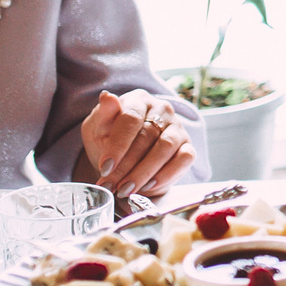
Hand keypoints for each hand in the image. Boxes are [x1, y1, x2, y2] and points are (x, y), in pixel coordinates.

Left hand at [80, 90, 195, 198]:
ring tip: (125, 189)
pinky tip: (148, 186)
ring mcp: (177, 128)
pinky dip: (165, 175)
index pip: (131, 118)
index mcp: (138, 100)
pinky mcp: (188, 147)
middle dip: (126, 165)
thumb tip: (106, 96)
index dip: (118, 145)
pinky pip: (184, 160)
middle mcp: (162, 110)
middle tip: (111, 184)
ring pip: (165, 148)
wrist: (123, 156)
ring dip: (143, 173)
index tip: (105, 167)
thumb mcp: (97, 127)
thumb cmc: (108, 138)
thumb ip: (102, 115)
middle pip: (147, 136)